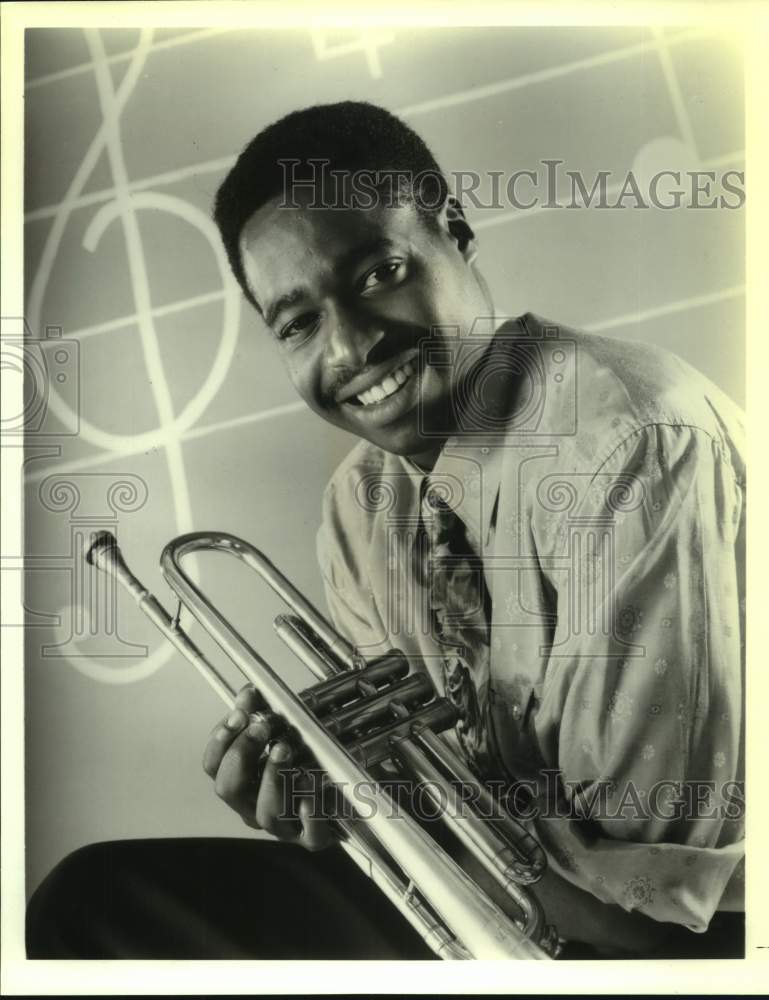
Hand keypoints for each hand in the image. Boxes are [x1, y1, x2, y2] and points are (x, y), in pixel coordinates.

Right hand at [202, 684, 336, 851]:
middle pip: (229, 789)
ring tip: (284, 749)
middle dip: (242, 753)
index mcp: (242, 782)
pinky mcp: (314, 838)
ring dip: (272, 777)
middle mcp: (254, 807)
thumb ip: (263, 711)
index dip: (220, 740)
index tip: (239, 715)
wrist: (347, 792)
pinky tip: (313, 782)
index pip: (213, 765)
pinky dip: (311, 809)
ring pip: (265, 813)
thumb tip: (249, 692)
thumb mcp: (284, 731)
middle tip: (262, 727)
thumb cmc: (310, 760)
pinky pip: (310, 833)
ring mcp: (283, 826)